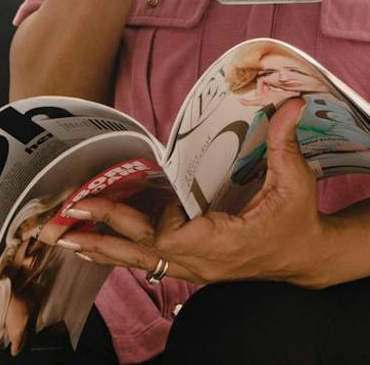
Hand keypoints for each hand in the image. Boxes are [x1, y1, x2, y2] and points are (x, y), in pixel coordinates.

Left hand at [55, 98, 333, 287]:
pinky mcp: (192, 263)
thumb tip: (291, 103)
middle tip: (68, 217)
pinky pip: (148, 259)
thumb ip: (285, 143)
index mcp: (225, 243)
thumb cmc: (298, 220)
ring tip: (63, 237)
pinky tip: (91, 247)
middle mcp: (203, 261)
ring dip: (102, 247)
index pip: (175, 237)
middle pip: (145, 250)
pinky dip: (119, 252)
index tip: (155, 199)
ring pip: (140, 260)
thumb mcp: (296, 182)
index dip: (158, 219)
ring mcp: (195, 266)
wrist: (306, 257)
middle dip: (105, 233)